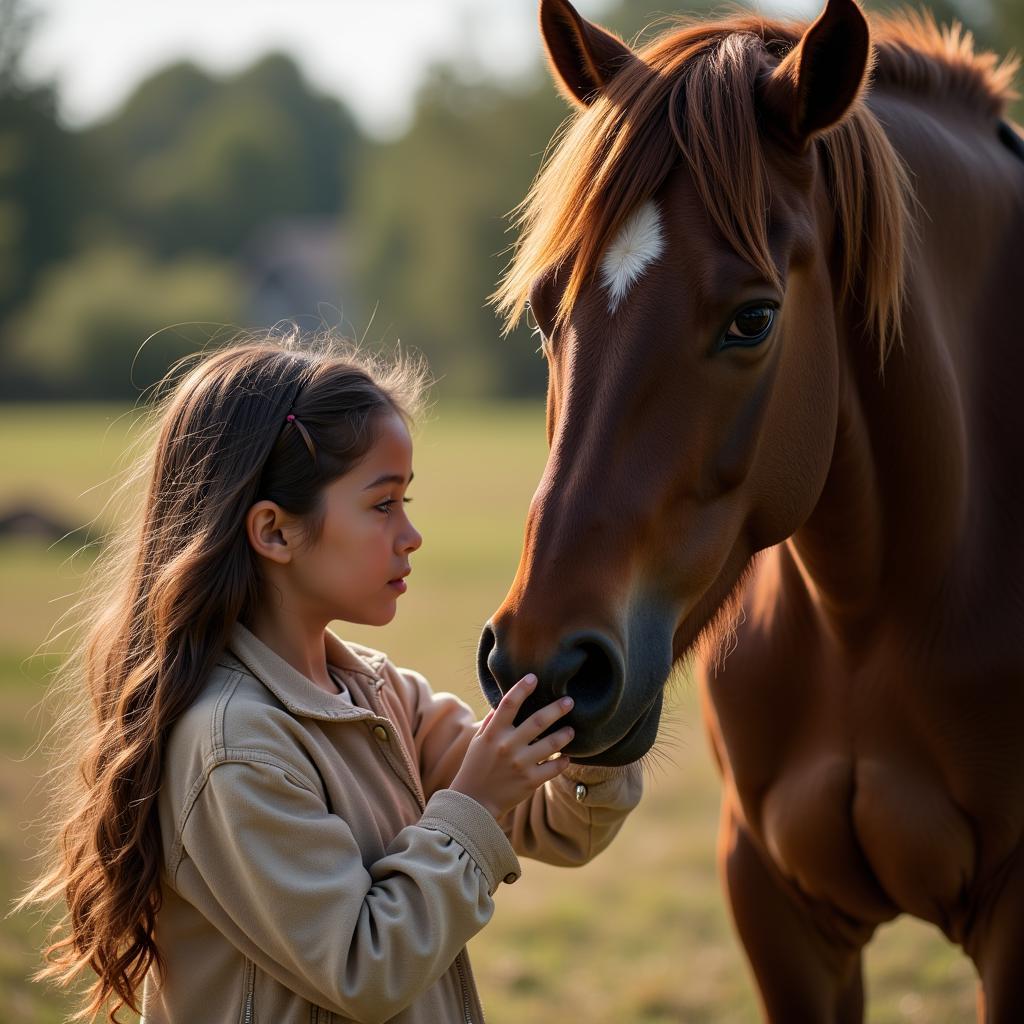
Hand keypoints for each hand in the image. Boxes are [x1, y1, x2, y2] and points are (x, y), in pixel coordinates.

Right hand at [450, 674, 573, 819]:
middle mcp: (508, 746)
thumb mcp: (478, 741)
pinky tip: (567, 758)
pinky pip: (553, 768)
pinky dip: (562, 762)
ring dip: (564, 735)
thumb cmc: (475, 767)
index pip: (508, 704)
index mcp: (494, 733)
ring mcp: (521, 764)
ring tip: (571, 730)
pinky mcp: (530, 781)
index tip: (534, 678)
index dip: (521, 689)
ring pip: (551, 744)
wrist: (474, 802)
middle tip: (569, 701)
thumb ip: (492, 723)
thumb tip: (502, 704)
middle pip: (538, 721)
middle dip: (557, 709)